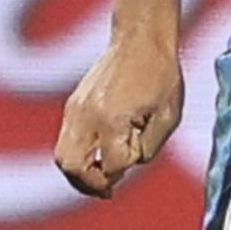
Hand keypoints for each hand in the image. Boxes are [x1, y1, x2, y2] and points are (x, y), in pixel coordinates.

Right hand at [54, 32, 183, 197]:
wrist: (140, 39)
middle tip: (108, 190)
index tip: (136, 156)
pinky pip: (65, 142)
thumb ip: (147, 149)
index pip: (111, 166)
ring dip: (79, 173)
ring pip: (62, 157)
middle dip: (90, 184)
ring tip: (100, 178)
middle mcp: (86, 116)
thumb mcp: (168, 117)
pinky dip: (77, 157)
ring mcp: (75, 110)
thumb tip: (123, 168)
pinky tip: (96, 158)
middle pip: (72, 167)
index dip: (124, 171)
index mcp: (112, 120)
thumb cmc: (161, 77)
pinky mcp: (72, 106)